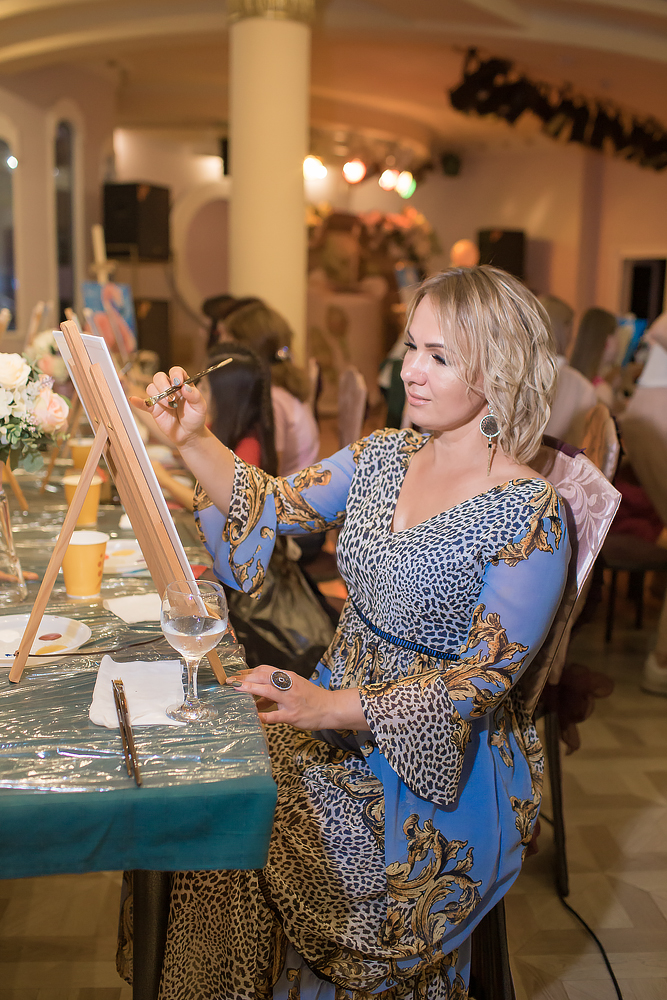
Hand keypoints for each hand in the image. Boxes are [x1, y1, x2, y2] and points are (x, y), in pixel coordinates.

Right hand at [130, 367, 207, 447]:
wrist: (189, 433)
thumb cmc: (195, 417)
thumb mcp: (200, 406)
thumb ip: (194, 396)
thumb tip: (185, 387)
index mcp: (182, 384)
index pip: (176, 371)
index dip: (175, 374)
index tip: (178, 383)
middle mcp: (169, 388)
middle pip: (159, 377)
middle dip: (164, 386)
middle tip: (173, 399)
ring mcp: (160, 398)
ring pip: (151, 388)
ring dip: (159, 397)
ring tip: (170, 407)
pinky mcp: (153, 409)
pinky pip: (143, 403)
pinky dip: (138, 401)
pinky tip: (133, 400)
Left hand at [226, 665, 365, 730]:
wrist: (330, 708)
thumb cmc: (310, 698)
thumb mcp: (294, 687)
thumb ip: (276, 690)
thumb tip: (257, 696)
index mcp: (288, 677)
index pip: (265, 670)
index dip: (248, 672)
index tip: (236, 675)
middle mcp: (288, 685)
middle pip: (263, 677)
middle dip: (244, 679)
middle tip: (230, 682)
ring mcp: (290, 700)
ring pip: (267, 691)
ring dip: (250, 690)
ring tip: (236, 691)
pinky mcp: (292, 715)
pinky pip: (275, 715)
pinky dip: (263, 715)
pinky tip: (254, 717)